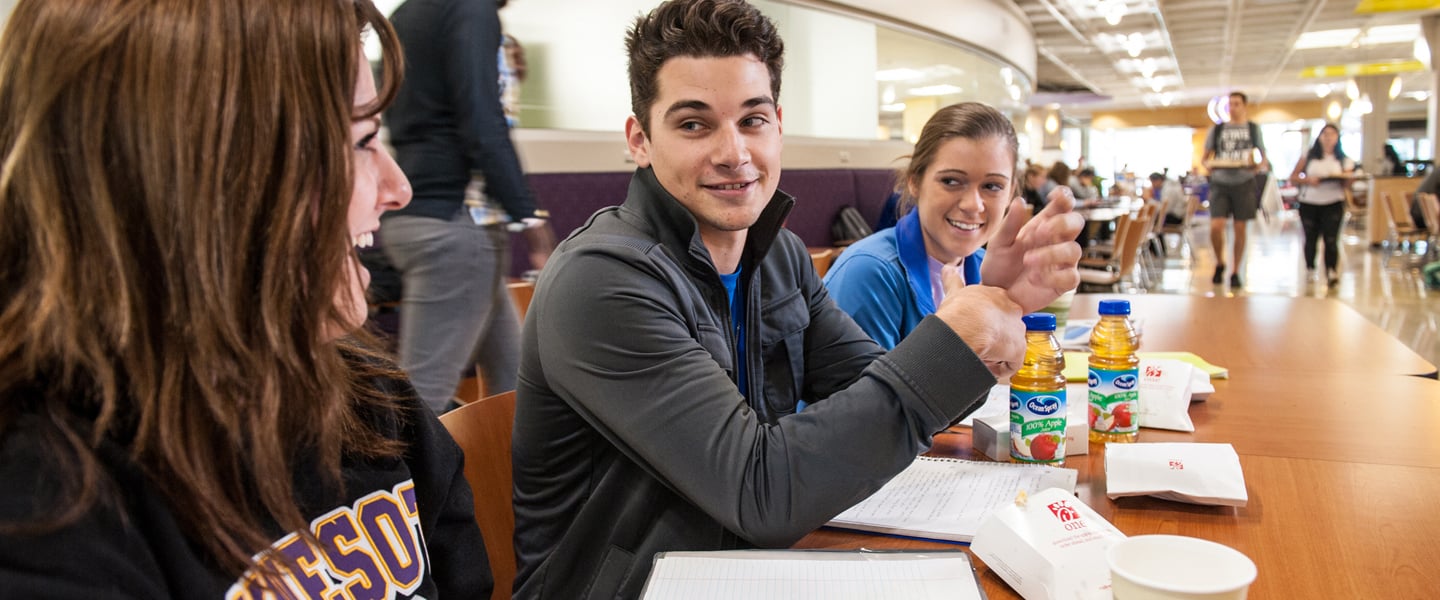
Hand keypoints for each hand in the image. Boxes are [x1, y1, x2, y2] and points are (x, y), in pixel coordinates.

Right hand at [932, 275, 1024, 380]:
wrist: (965, 327)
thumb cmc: (958, 310)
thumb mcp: (954, 292)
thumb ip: (952, 281)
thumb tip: (947, 268)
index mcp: (999, 296)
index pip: (998, 310)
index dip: (987, 322)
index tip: (977, 329)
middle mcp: (1013, 311)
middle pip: (1006, 329)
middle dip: (994, 339)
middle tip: (976, 344)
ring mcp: (1017, 330)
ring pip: (1008, 348)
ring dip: (994, 354)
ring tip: (978, 356)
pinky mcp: (1018, 350)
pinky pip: (1010, 364)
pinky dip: (997, 369)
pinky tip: (984, 365)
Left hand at [980, 189, 1083, 312]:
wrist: (995, 293)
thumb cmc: (999, 265)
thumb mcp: (999, 243)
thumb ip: (1010, 224)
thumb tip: (1019, 201)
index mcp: (1044, 225)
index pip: (1064, 205)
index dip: (1065, 196)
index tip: (1053, 195)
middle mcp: (1057, 241)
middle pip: (1076, 222)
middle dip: (1061, 223)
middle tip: (1038, 233)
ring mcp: (1062, 262)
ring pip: (1074, 250)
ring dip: (1051, 253)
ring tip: (1027, 260)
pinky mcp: (1063, 283)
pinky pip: (1071, 277)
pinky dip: (1052, 277)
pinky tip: (1034, 278)